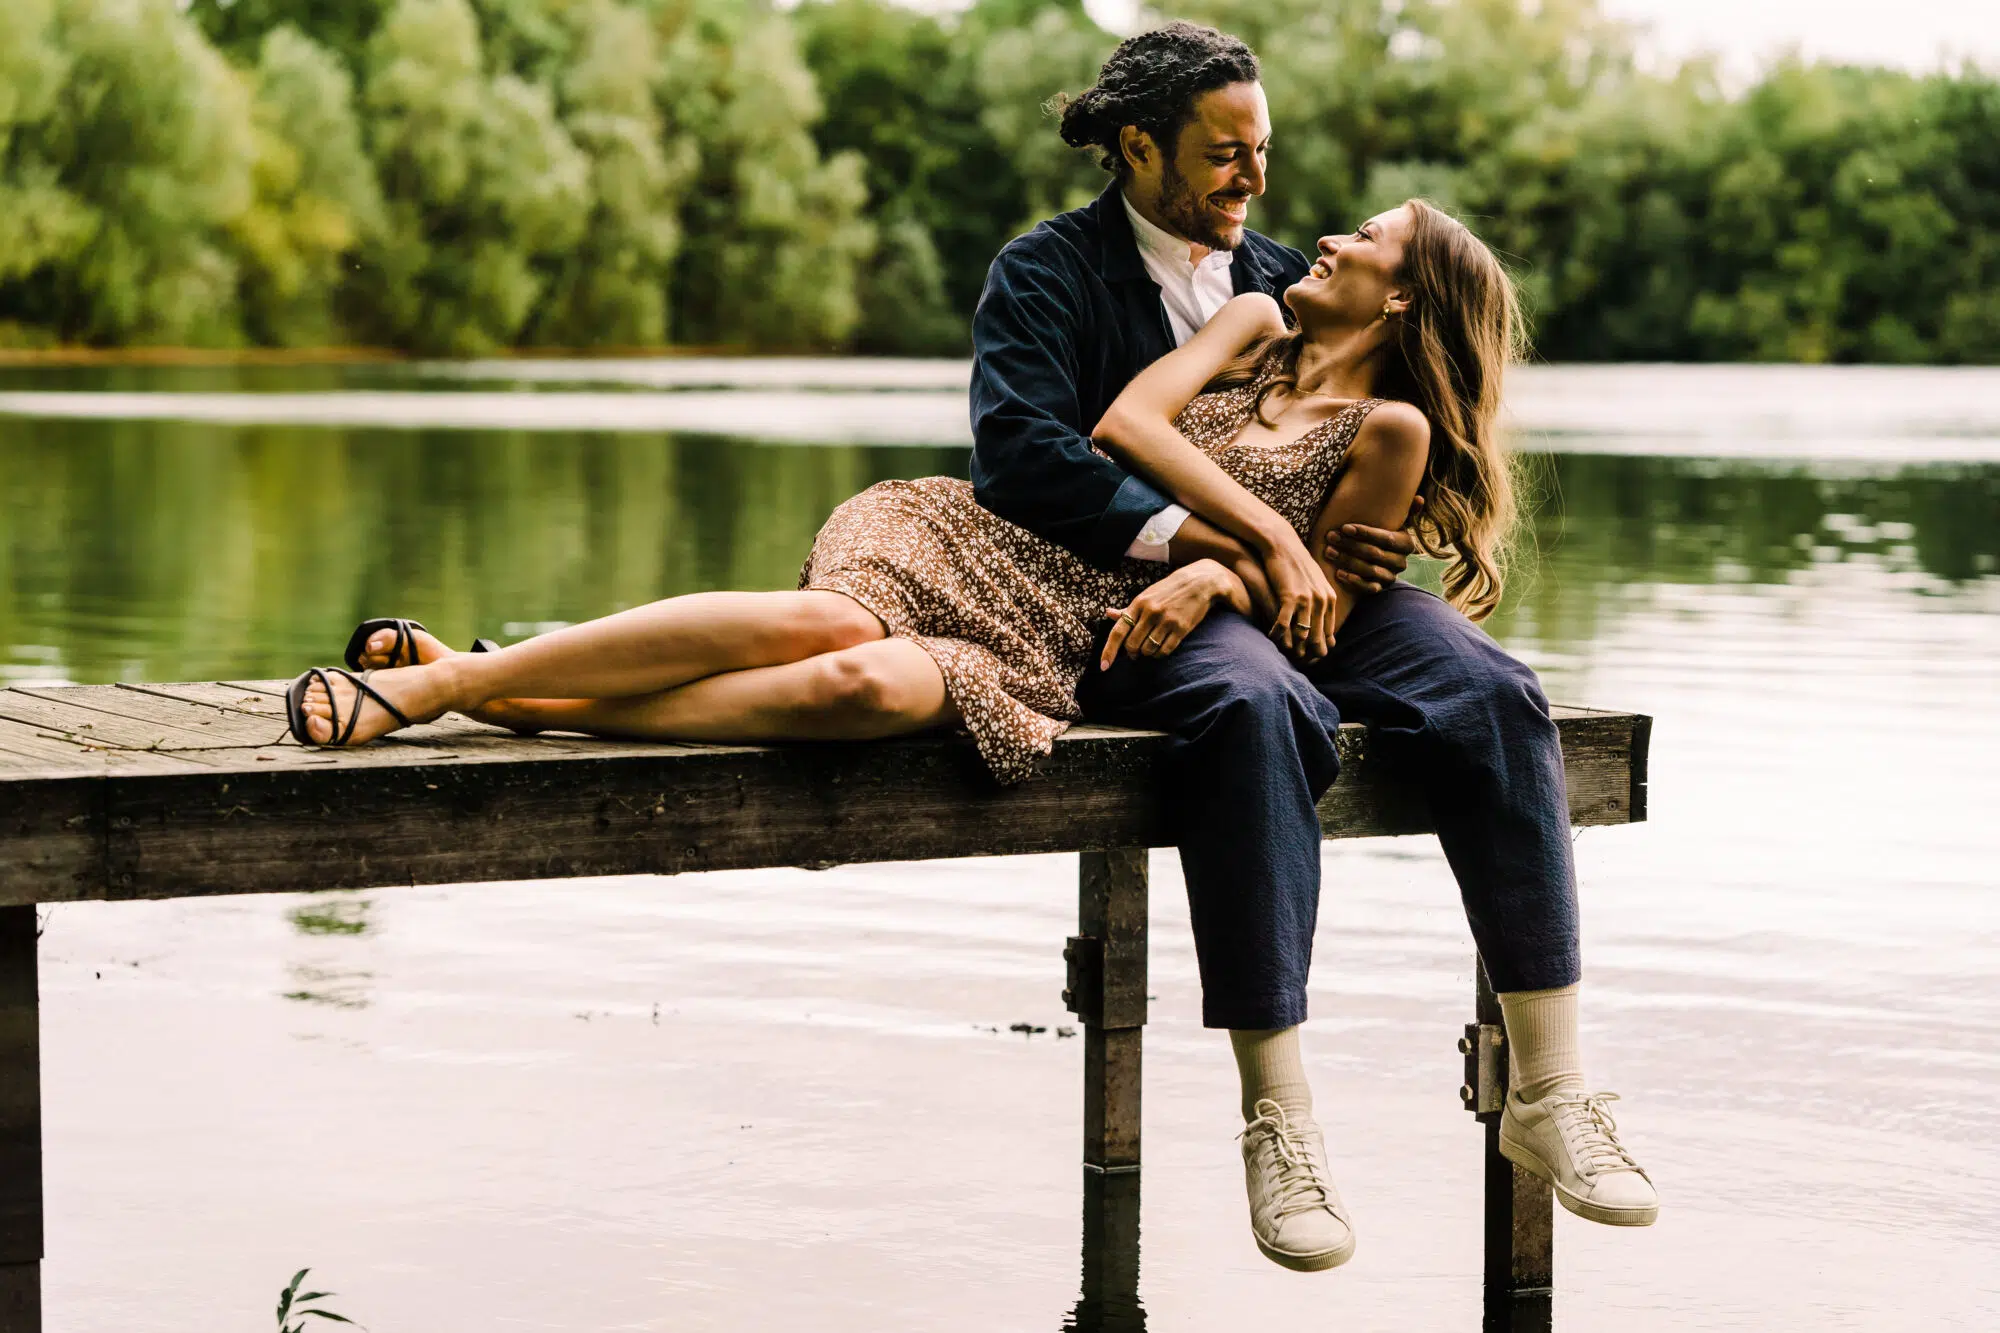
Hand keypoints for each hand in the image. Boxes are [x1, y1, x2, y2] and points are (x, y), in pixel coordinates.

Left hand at [1101, 561, 1245, 669]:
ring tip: (1149, 649)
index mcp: (1138, 603)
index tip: (1103, 666)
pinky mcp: (1181, 628)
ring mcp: (1166, 620)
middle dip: (1131, 653)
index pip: (1118, 631)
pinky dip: (1159, 654)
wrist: (1200, 582)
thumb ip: (1128, 609)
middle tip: (1134, 654)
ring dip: (1146, 654)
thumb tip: (1108, 614)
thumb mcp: (1147, 595)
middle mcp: (1150, 612)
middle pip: (1132, 644)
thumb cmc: (1169, 590)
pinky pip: (1165, 650)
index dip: (1109, 651)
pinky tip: (1160, 650)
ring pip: (1148, 649)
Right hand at [1259, 530, 1336, 661]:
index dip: (1320, 649)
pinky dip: (1277, 635)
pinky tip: (1270, 638)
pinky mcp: (1290, 597)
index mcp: (1329, 599)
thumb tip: (1319, 618)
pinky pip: (1284, 625)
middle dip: (1308, 654)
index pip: (1329, 634)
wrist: (1281, 544)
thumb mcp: (1314, 581)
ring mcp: (1307, 600)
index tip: (1310, 658)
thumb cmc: (1294, 564)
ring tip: (1284, 654)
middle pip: (1318, 639)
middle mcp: (1322, 601)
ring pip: (1302, 636)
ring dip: (1292, 648)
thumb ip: (1319, 599)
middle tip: (1297, 663)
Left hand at [1324, 493, 1423, 592]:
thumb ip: (1405, 511)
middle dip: (1350, 545)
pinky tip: (1339, 573)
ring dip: (1347, 561)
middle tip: (1330, 537)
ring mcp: (1391, 577)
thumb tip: (1420, 498)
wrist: (1375, 559)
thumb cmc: (1380, 534)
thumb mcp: (1393, 521)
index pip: (1386, 539)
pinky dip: (1354, 581)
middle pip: (1374, 554)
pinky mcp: (1380, 589)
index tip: (1345, 527)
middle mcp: (1401, 562)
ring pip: (1369, 570)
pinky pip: (1369, 588)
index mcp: (1406, 544)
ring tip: (1329, 551)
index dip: (1365, 533)